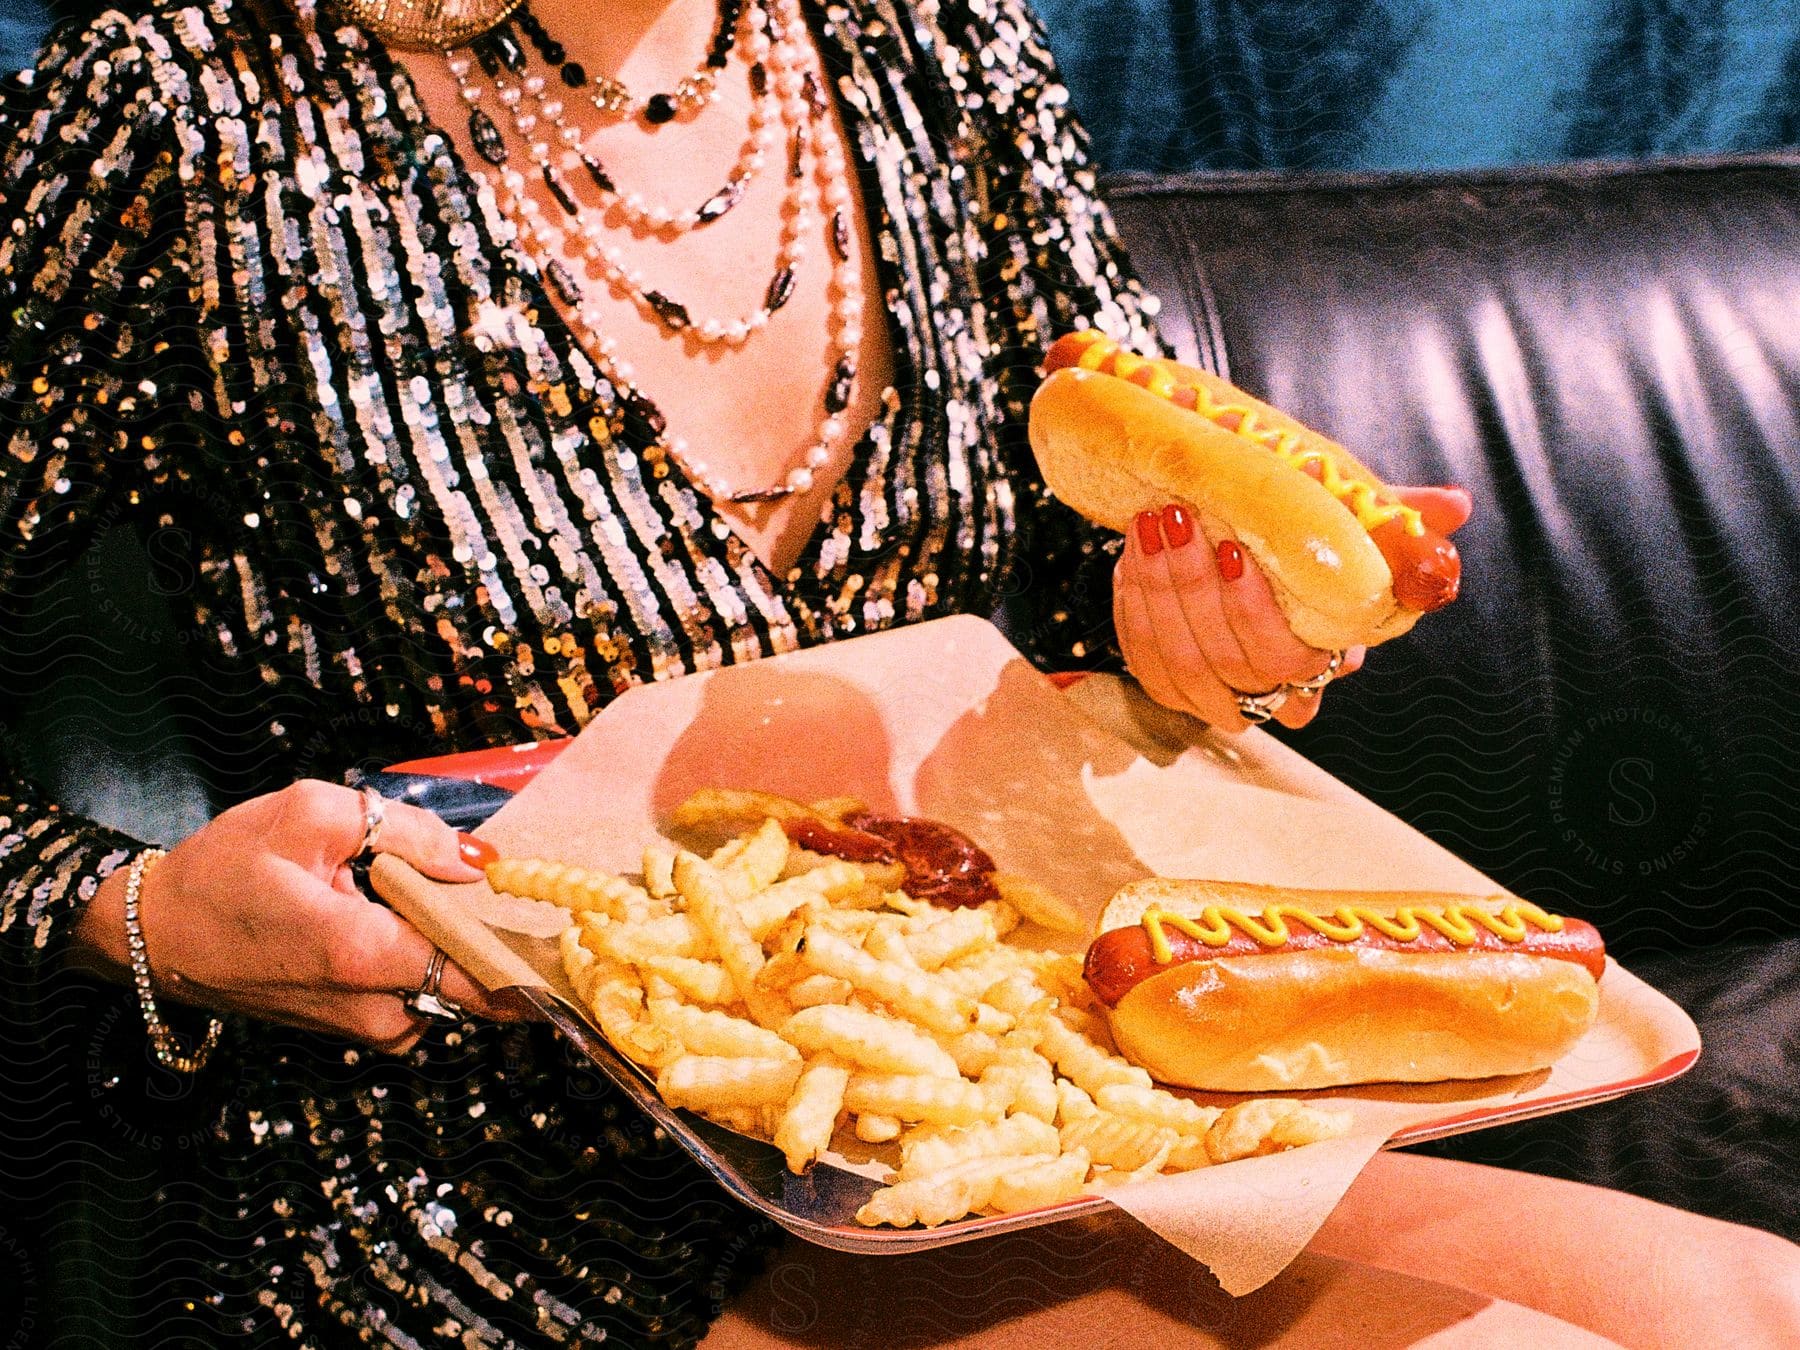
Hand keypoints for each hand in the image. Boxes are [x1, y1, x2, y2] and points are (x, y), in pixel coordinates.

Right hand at [73, 779, 519, 1052]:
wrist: (156, 936)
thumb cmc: (226, 870)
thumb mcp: (311, 816)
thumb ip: (406, 830)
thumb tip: (478, 861)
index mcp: (363, 954)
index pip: (483, 970)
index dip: (532, 948)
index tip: (572, 926)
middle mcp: (374, 1009)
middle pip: (477, 977)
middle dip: (497, 932)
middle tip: (510, 885)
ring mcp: (366, 1029)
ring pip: (453, 987)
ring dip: (459, 943)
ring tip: (441, 893)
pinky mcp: (358, 1031)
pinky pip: (424, 997)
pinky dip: (431, 960)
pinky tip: (411, 918)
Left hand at [1113, 487, 1471, 732]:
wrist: (1238, 549)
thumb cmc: (1306, 543)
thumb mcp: (1348, 526)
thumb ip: (1396, 522)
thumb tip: (1453, 506)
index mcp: (1321, 659)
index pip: (1287, 659)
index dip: (1252, 610)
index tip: (1234, 547)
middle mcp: (1268, 692)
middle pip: (1221, 659)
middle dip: (1192, 585)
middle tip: (1177, 517)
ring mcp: (1213, 694)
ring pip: (1176, 659)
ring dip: (1157, 588)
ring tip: (1151, 523)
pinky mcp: (1167, 683)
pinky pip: (1142, 656)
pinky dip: (1133, 604)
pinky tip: (1133, 555)